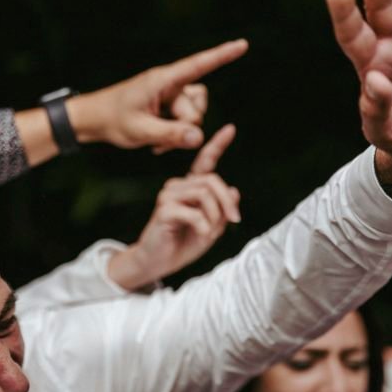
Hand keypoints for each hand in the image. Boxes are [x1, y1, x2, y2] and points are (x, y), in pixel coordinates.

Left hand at [69, 40, 246, 153]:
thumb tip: (200, 137)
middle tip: (158, 139)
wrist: (92, 120)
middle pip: (198, 105)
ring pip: (195, 115)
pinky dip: (177, 135)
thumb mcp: (140, 130)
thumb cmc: (112, 120)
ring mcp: (170, 96)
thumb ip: (171, 134)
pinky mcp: (168, 107)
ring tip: (156, 141)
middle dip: (185, 126)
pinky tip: (156, 143)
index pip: (198, 65)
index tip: (243, 45)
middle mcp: (170, 84)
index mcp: (162, 80)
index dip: (222, 55)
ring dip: (180, 132)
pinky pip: (186, 122)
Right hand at [107, 125, 239, 290]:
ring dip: (215, 216)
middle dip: (227, 201)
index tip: (230, 129)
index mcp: (189, 188)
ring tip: (210, 232)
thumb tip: (235, 190)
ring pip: (204, 194)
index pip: (204, 162)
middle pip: (211, 180)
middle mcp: (177, 186)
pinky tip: (200, 234)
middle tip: (234, 220)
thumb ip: (222, 211)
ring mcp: (168, 196)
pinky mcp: (164, 210)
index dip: (217, 145)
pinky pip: (193, 212)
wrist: (157, 263)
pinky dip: (203, 226)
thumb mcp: (211, 229)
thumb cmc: (182, 244)